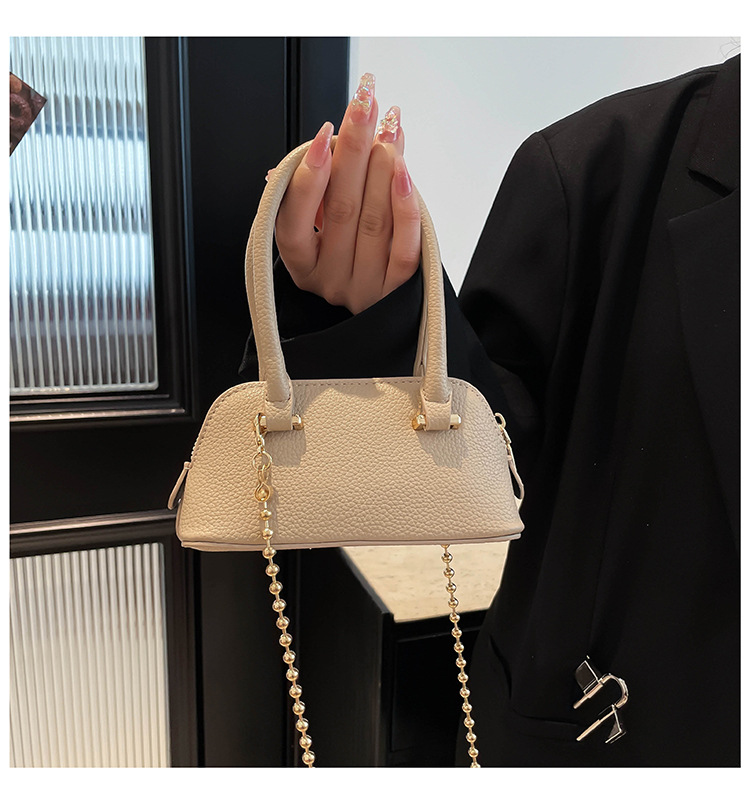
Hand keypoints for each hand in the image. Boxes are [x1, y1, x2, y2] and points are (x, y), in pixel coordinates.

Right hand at [272, 73, 420, 314]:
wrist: (384, 310)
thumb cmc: (349, 254)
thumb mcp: (322, 227)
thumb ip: (322, 189)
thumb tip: (325, 142)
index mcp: (301, 262)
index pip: (295, 220)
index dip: (308, 177)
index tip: (325, 134)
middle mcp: (329, 278)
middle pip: (341, 209)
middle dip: (353, 150)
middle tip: (364, 104)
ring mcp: (364, 287)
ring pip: (373, 222)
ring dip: (381, 167)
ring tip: (388, 127)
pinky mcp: (397, 290)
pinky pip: (403, 247)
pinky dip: (405, 205)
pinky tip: (404, 170)